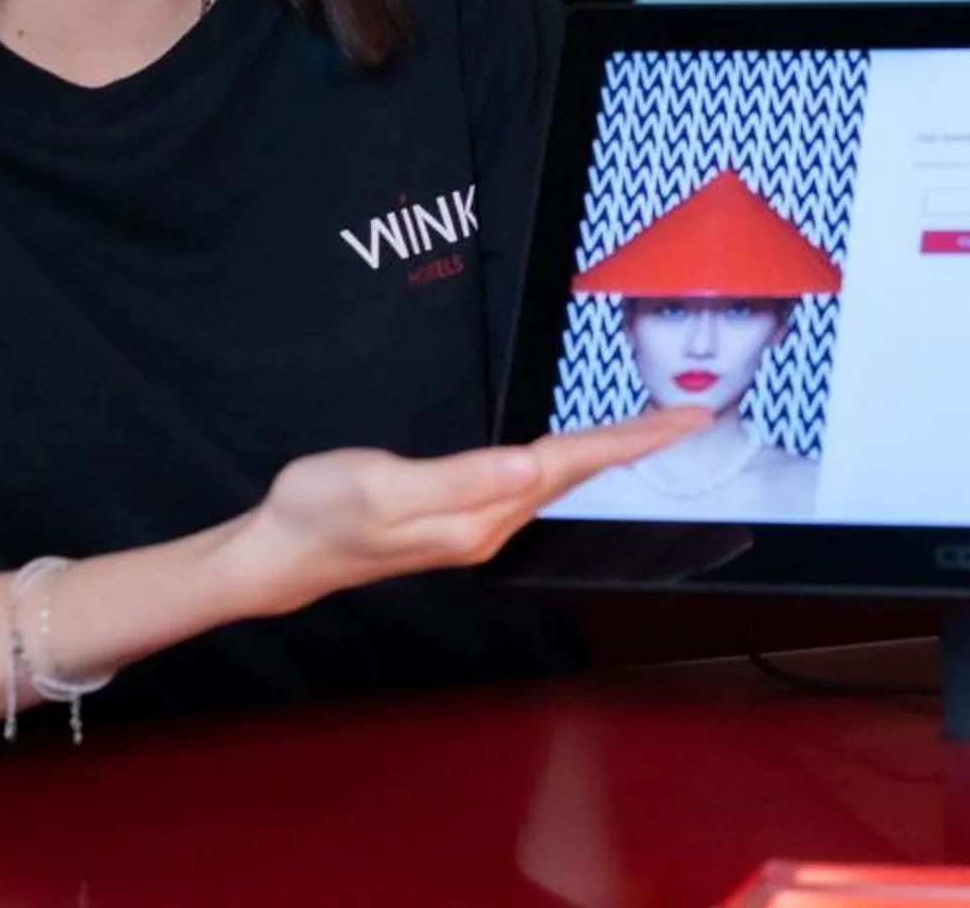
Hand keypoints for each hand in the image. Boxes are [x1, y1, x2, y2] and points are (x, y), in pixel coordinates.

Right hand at [228, 410, 707, 615]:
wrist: (280, 551)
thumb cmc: (320, 510)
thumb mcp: (383, 485)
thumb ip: (460, 479)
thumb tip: (528, 470)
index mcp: (479, 513)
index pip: (570, 466)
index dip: (629, 441)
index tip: (684, 421)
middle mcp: (489, 525)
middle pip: (576, 473)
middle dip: (634, 445)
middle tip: (689, 417)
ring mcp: (475, 526)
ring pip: (558, 479)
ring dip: (606, 454)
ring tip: (650, 431)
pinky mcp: (458, 519)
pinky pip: (530, 484)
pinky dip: (568, 462)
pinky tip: (575, 453)